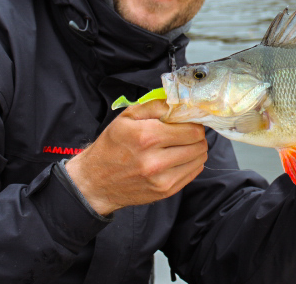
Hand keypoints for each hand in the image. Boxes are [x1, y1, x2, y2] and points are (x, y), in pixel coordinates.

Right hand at [65, 100, 207, 214]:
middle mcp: (156, 160)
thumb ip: (156, 106)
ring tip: (182, 145)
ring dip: (196, 149)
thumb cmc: (112, 145)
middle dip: (196, 135)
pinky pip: (193, 173)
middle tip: (186, 132)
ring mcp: (162, 179)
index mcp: (147, 137)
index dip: (193, 122)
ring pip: (199, 159)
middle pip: (199, 144)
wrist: (95, 181)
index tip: (188, 121)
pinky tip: (178, 158)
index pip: (192, 129)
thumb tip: (180, 103)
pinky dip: (191, 163)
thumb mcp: (126, 117)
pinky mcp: (165, 192)